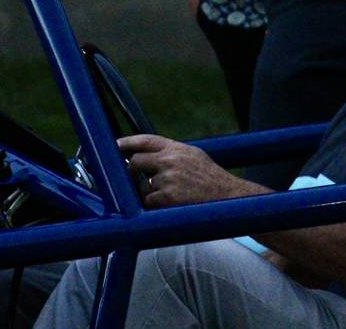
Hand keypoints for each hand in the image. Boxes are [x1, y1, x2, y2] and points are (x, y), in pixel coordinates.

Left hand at [119, 134, 266, 207]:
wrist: (229, 197)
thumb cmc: (212, 179)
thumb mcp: (194, 156)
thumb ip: (172, 153)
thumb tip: (149, 156)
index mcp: (177, 148)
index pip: (146, 140)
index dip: (127, 142)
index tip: (116, 146)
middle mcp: (170, 160)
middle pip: (136, 161)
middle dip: (131, 171)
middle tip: (132, 178)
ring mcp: (167, 178)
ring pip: (142, 186)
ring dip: (148, 194)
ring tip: (168, 196)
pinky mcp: (167, 197)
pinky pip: (149, 201)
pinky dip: (154, 206)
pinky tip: (168, 205)